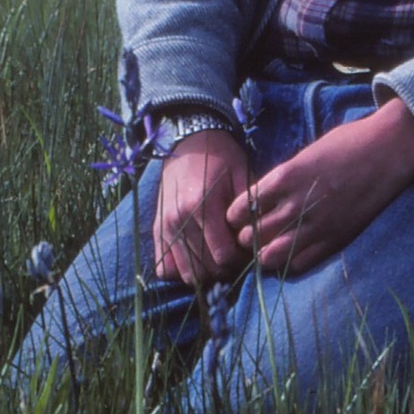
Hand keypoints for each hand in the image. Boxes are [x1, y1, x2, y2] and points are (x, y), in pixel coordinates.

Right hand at [152, 130, 249, 286]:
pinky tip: (195, 259)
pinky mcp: (156, 229)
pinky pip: (163, 267)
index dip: (239, 260)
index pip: (223, 255)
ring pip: (185, 272)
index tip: (247, 251)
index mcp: (203, 206)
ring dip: (204, 273)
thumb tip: (257, 241)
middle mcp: (179, 219)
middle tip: (235, 258)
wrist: (190, 140)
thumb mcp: (242, 175)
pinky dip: (179, 270)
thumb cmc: (222, 157)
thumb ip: (249, 209)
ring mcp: (164, 226)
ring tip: (216, 259)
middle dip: (224, 270)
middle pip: (204, 269)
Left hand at [225, 95, 413, 276]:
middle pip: (251, 235)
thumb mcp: (306, 153)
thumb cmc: (347, 142)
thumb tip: (263, 197)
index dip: (235, 215)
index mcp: (284, 177)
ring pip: (270, 256)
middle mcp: (296, 205)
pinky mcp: (335, 239)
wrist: (388, 149)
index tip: (238, 215)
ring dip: (263, 253)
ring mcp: (317, 226)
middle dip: (245, 237)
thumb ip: (283, 178)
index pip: (241, 208)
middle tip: (248, 234)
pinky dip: (289, 262)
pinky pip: (299, 263)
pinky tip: (290, 253)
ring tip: (266, 247)